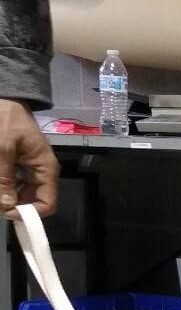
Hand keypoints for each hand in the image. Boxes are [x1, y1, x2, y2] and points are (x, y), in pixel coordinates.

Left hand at [0, 99, 58, 218]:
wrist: (3, 96)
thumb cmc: (6, 118)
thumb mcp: (2, 147)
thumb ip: (4, 177)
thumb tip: (5, 205)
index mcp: (45, 168)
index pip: (47, 204)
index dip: (29, 212)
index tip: (7, 211)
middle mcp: (41, 173)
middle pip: (33, 201)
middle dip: (14, 204)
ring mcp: (30, 170)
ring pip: (21, 194)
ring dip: (6, 195)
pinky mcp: (19, 166)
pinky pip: (14, 183)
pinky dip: (3, 185)